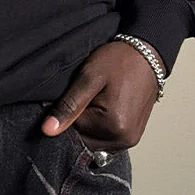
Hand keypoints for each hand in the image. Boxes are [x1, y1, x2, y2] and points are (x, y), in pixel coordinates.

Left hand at [41, 40, 163, 152]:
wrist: (146, 54)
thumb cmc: (119, 60)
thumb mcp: (89, 77)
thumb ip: (69, 105)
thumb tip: (47, 130)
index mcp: (113, 127)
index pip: (73, 131)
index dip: (68, 111)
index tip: (74, 93)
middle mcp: (124, 139)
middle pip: (84, 140)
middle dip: (79, 120)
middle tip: (88, 94)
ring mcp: (130, 140)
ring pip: (94, 141)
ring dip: (89, 124)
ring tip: (97, 99)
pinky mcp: (133, 136)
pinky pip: (106, 139)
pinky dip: (100, 126)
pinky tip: (104, 106)